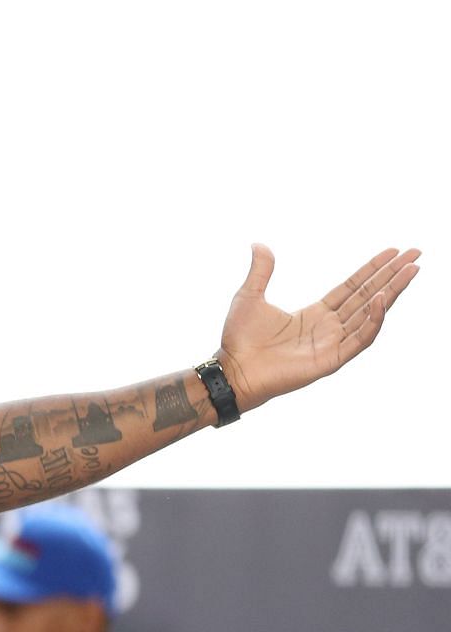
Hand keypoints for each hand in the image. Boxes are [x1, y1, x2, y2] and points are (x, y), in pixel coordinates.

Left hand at [218, 244, 420, 410]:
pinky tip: (383, 300)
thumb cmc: (239, 340)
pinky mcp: (331, 360)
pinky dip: (373, 320)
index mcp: (315, 314)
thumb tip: (258, 245)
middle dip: (392, 276)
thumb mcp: (250, 296)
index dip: (373, 270)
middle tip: (416, 254)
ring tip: (410, 271)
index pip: (352, 288)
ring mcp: (332, 344)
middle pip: (368, 296)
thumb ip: (261, 271)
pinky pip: (360, 339)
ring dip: (392, 292)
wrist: (232, 370)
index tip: (393, 252)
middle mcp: (329, 328)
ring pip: (371, 314)